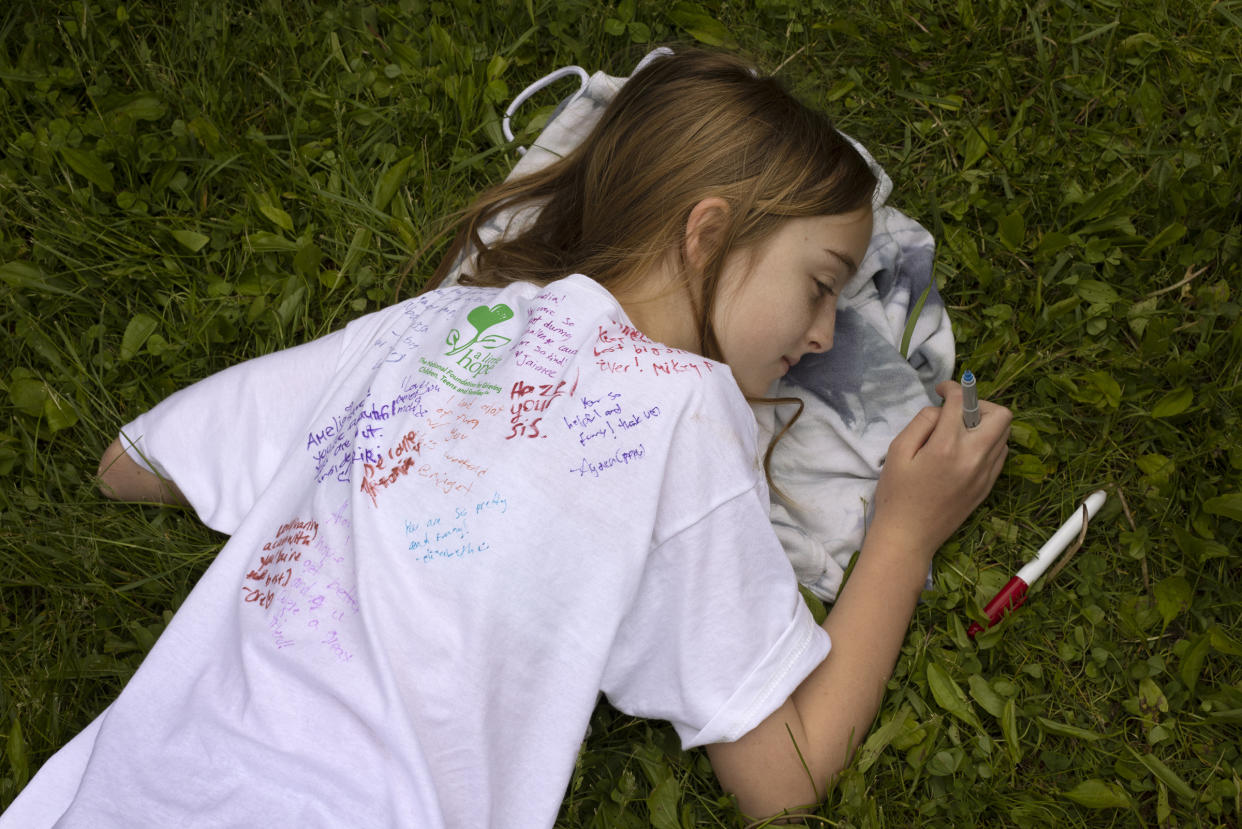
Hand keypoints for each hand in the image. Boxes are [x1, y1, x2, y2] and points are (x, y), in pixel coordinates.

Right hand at [870, 380, 1010, 562]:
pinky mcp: (988, 487)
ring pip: (1004, 434)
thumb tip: (941, 411)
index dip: (952, 387)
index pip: (961, 402)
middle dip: (979, 404)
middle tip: (957, 412)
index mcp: (947, 447)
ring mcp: (985, 474)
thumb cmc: (896, 495)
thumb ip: (921, 423)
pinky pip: (1001, 454)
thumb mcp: (897, 451)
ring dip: (985, 424)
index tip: (941, 390)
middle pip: (1000, 414)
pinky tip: (966, 451)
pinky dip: (988, 444)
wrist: (908, 537)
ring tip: (960, 432)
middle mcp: (974, 458)